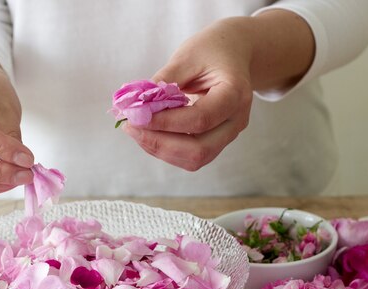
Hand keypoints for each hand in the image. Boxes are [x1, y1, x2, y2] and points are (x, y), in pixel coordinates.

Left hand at [122, 11, 313, 170]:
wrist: (234, 53)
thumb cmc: (212, 50)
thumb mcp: (188, 55)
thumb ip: (165, 81)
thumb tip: (137, 105)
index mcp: (235, 94)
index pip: (200, 119)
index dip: (165, 122)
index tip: (136, 115)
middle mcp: (236, 120)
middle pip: (200, 149)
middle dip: (160, 143)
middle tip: (131, 126)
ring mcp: (228, 134)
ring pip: (195, 158)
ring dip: (160, 149)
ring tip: (136, 129)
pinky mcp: (217, 141)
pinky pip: (192, 156)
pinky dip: (166, 148)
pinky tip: (149, 133)